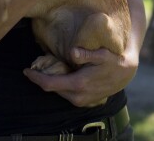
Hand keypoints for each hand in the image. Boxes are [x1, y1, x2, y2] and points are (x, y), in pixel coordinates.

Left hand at [23, 46, 137, 106]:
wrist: (127, 73)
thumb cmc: (114, 61)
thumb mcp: (103, 54)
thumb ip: (87, 54)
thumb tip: (72, 52)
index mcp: (79, 84)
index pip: (50, 84)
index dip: (36, 78)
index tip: (26, 70)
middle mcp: (78, 96)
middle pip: (52, 88)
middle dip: (42, 78)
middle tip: (37, 65)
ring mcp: (82, 101)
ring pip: (59, 92)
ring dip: (52, 82)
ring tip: (49, 68)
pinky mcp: (85, 101)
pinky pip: (67, 94)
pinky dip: (61, 85)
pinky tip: (63, 74)